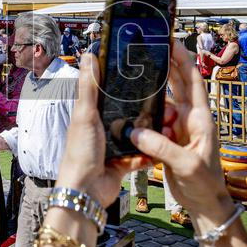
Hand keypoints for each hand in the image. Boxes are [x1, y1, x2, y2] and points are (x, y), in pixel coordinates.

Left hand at [55, 54, 150, 207]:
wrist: (87, 190)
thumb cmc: (81, 151)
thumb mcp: (85, 114)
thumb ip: (88, 87)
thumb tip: (88, 56)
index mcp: (90, 115)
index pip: (105, 92)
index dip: (119, 82)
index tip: (138, 69)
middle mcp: (102, 128)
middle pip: (125, 112)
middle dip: (140, 108)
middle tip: (160, 97)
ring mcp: (113, 146)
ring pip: (136, 133)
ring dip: (148, 131)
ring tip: (166, 121)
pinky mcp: (123, 162)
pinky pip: (140, 155)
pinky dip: (149, 153)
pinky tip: (161, 147)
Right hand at [128, 44, 232, 221]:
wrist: (205, 204)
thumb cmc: (204, 184)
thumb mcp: (185, 164)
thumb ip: (160, 146)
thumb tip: (136, 130)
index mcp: (200, 118)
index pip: (193, 81)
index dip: (183, 60)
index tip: (171, 42)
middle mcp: (190, 119)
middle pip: (178, 84)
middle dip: (166, 65)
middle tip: (151, 48)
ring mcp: (179, 128)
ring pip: (163, 102)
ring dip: (152, 94)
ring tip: (137, 82)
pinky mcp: (169, 139)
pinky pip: (155, 120)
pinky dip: (145, 115)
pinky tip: (134, 112)